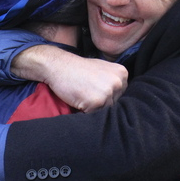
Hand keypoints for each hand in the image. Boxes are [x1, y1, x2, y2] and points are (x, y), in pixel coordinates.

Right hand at [11, 45, 127, 112]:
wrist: (58, 65)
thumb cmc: (77, 68)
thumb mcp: (102, 69)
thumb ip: (113, 81)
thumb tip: (121, 100)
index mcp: (122, 73)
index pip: (121, 95)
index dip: (107, 96)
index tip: (95, 90)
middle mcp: (118, 82)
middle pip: (114, 104)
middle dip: (102, 103)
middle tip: (87, 92)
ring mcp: (108, 92)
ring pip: (105, 111)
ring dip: (93, 108)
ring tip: (82, 96)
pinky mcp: (97, 102)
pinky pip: (93, 115)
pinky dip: (85, 111)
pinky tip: (78, 99)